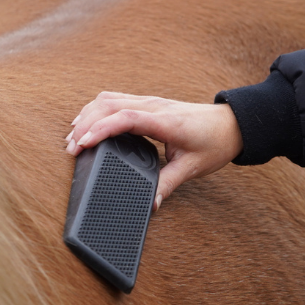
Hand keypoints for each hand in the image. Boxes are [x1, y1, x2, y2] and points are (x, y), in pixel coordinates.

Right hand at [65, 92, 242, 210]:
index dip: (100, 130)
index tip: (82, 144)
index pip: (125, 119)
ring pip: (109, 99)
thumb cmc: (215, 142)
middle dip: (86, 124)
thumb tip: (150, 204)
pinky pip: (115, 100)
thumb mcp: (192, 168)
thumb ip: (167, 185)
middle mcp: (154, 107)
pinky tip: (88, 123)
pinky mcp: (147, 103)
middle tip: (71, 147)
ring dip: (88, 115)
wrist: (233, 124)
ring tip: (73, 136)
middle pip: (109, 105)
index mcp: (165, 122)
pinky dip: (97, 110)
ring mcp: (149, 102)